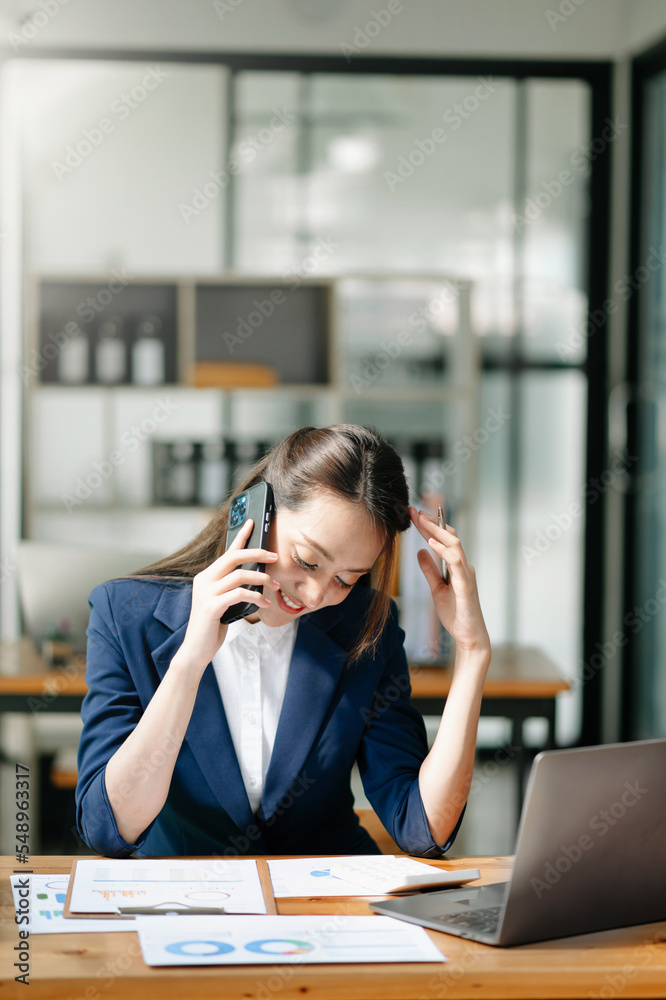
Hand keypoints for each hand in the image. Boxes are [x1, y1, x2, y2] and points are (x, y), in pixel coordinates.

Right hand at [176, 518, 279, 670]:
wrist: (196, 650)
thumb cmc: (212, 627)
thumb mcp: (223, 603)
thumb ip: (233, 589)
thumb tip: (256, 577)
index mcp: (206, 577)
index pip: (226, 551)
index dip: (240, 536)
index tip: (252, 523)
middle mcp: (203, 580)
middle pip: (233, 557)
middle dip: (257, 553)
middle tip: (274, 556)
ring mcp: (206, 592)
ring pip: (240, 575)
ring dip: (261, 579)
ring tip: (274, 586)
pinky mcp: (211, 606)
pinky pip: (239, 594)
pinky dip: (256, 597)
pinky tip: (264, 603)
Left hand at [409, 505, 489, 654]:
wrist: (468, 637)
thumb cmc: (456, 614)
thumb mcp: (436, 589)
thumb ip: (430, 570)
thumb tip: (420, 551)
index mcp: (457, 566)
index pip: (443, 540)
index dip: (429, 526)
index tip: (414, 514)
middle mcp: (464, 566)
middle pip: (450, 536)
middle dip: (432, 522)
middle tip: (415, 511)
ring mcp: (466, 574)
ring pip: (454, 544)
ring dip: (437, 531)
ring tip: (421, 520)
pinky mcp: (466, 585)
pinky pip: (456, 563)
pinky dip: (444, 551)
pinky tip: (431, 543)